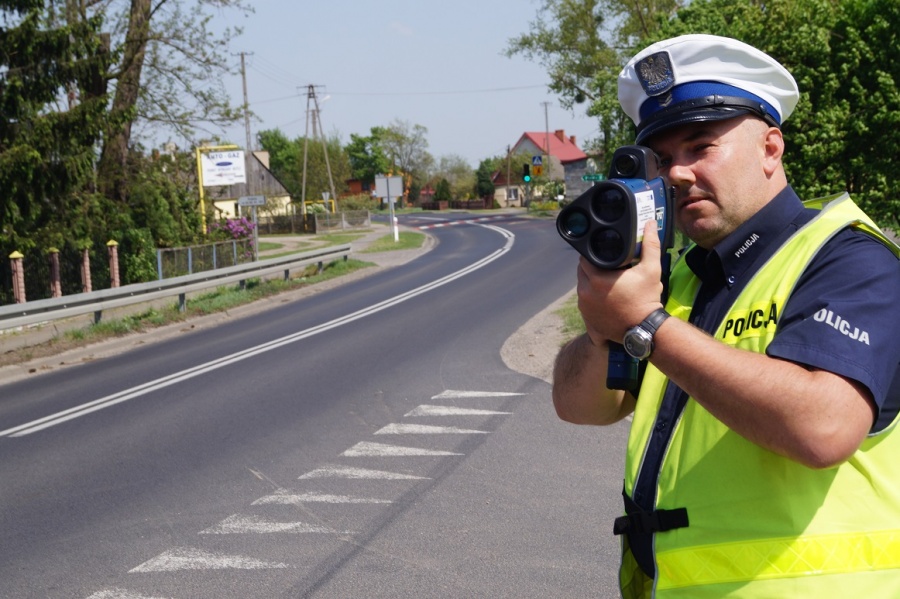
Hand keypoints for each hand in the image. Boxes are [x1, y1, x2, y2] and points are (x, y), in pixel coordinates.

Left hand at [576, 220, 663, 343]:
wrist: (644, 330)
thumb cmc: (646, 300)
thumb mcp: (651, 270)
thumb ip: (650, 245)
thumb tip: (650, 225)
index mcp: (597, 278)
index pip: (584, 258)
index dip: (593, 253)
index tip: (603, 253)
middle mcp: (585, 292)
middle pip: (582, 271)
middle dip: (592, 266)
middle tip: (608, 265)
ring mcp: (584, 306)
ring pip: (582, 285)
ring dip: (590, 281)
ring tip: (607, 279)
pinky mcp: (586, 317)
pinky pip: (584, 300)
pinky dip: (591, 296)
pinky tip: (604, 294)